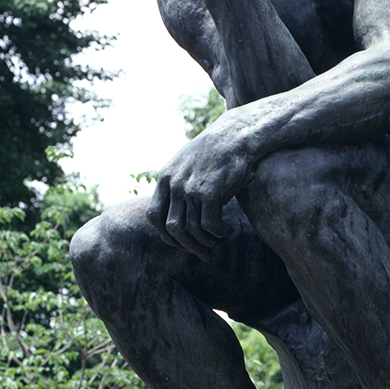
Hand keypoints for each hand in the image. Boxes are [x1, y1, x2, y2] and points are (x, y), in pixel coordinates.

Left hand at [146, 119, 250, 257]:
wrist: (236, 136)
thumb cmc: (215, 152)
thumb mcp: (186, 164)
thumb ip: (177, 184)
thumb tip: (176, 213)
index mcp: (165, 177)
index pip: (154, 216)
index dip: (165, 234)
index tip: (181, 241)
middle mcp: (174, 184)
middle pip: (171, 228)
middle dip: (187, 245)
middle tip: (202, 252)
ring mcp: (190, 188)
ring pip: (192, 230)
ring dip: (206, 242)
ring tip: (219, 241)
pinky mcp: (210, 192)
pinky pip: (210, 225)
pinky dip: (219, 233)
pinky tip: (227, 230)